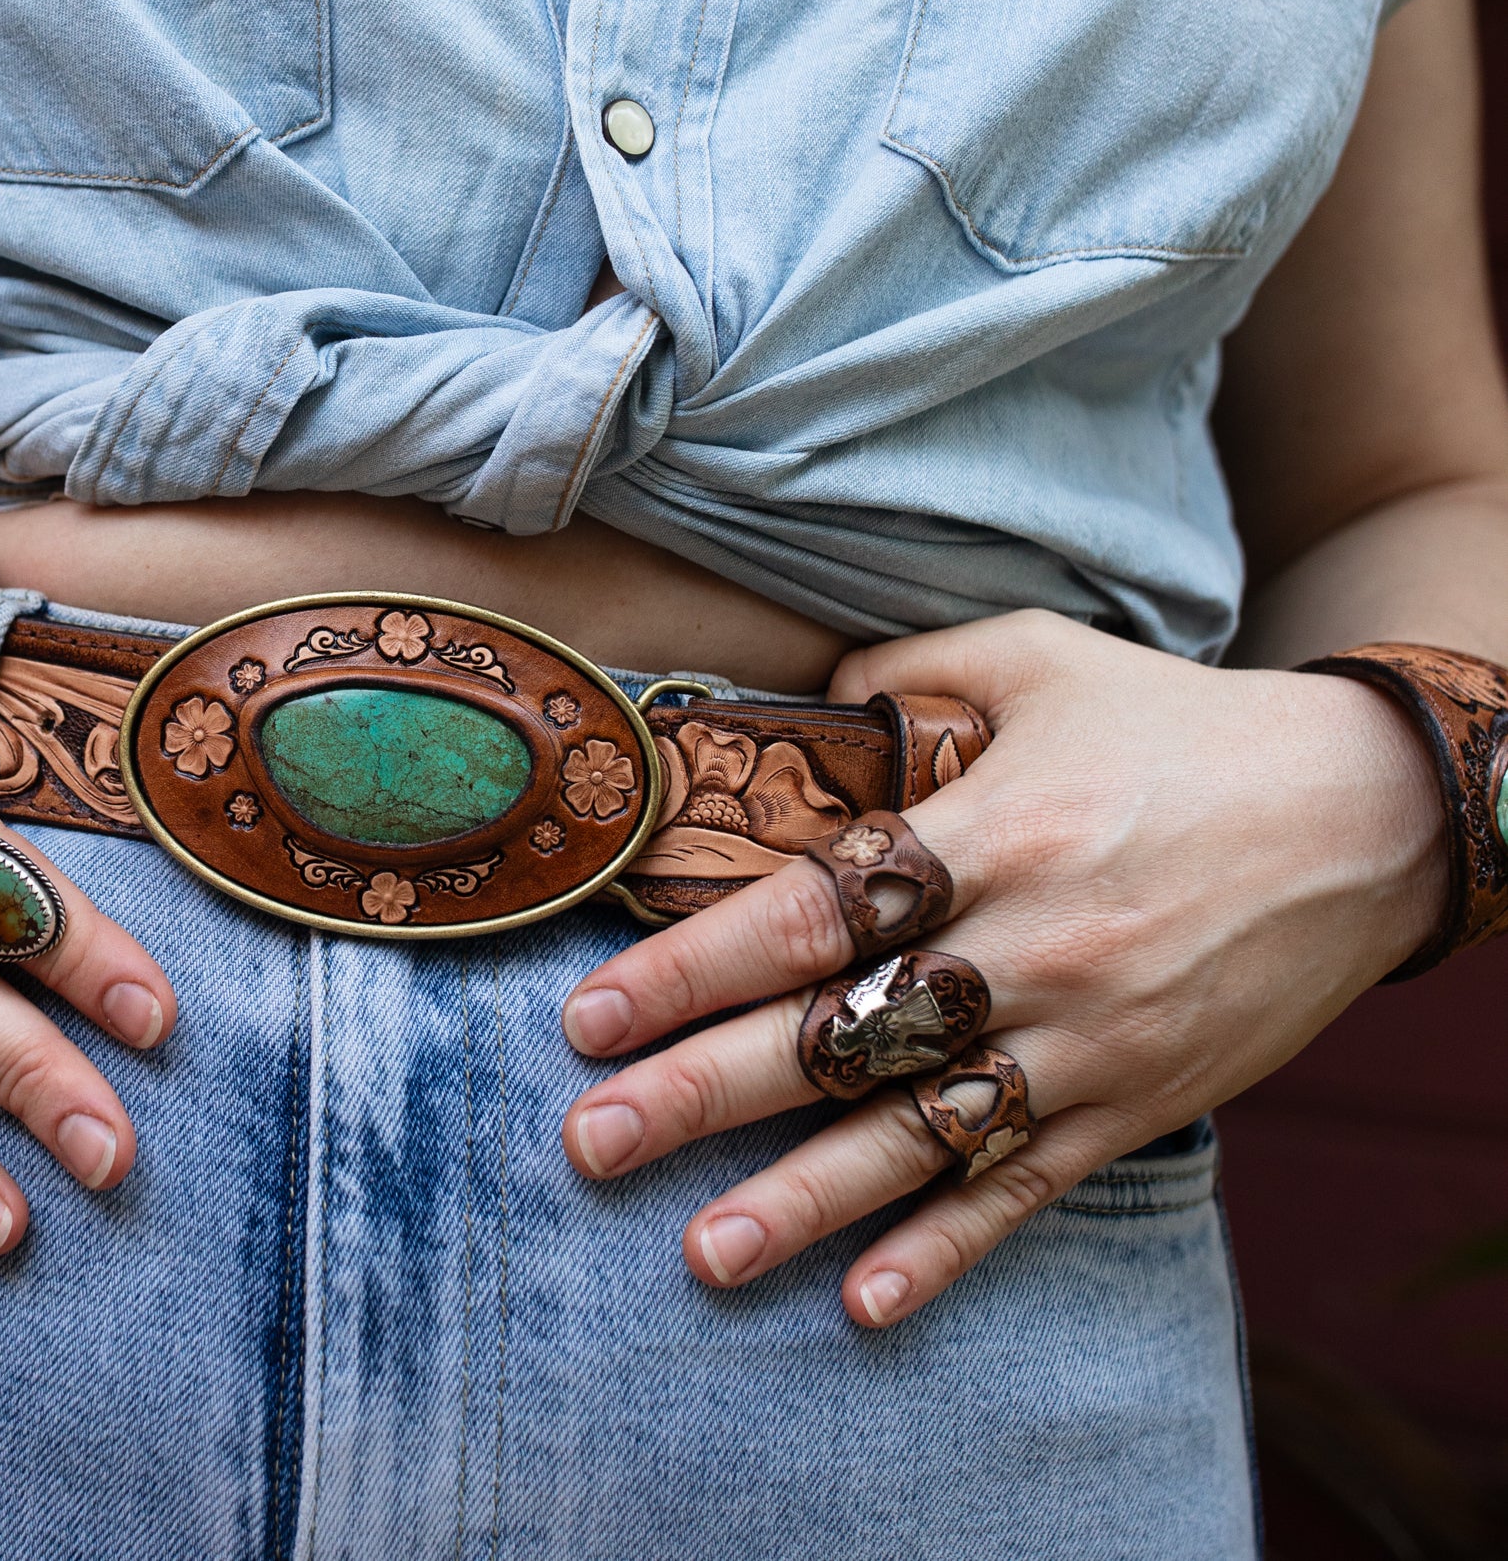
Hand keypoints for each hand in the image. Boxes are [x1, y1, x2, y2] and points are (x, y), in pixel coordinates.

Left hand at [555, 610, 1449, 1325]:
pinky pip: (1027, 1188)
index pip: (812, 912)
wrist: (1376, 816)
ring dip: (802, 1201)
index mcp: (992, 832)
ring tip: (698, 1253)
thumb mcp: (1043, 657)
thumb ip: (910, 671)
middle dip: (703, 1094)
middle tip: (590, 1144)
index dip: (691, 968)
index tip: (586, 1017)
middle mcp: (1030, 947)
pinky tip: (866, 1305)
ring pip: (920, 1134)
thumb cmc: (1182, 730)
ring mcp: (1087, 1038)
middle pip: (841, 1035)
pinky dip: (948, 1250)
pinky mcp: (1139, 1100)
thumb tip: (802, 698)